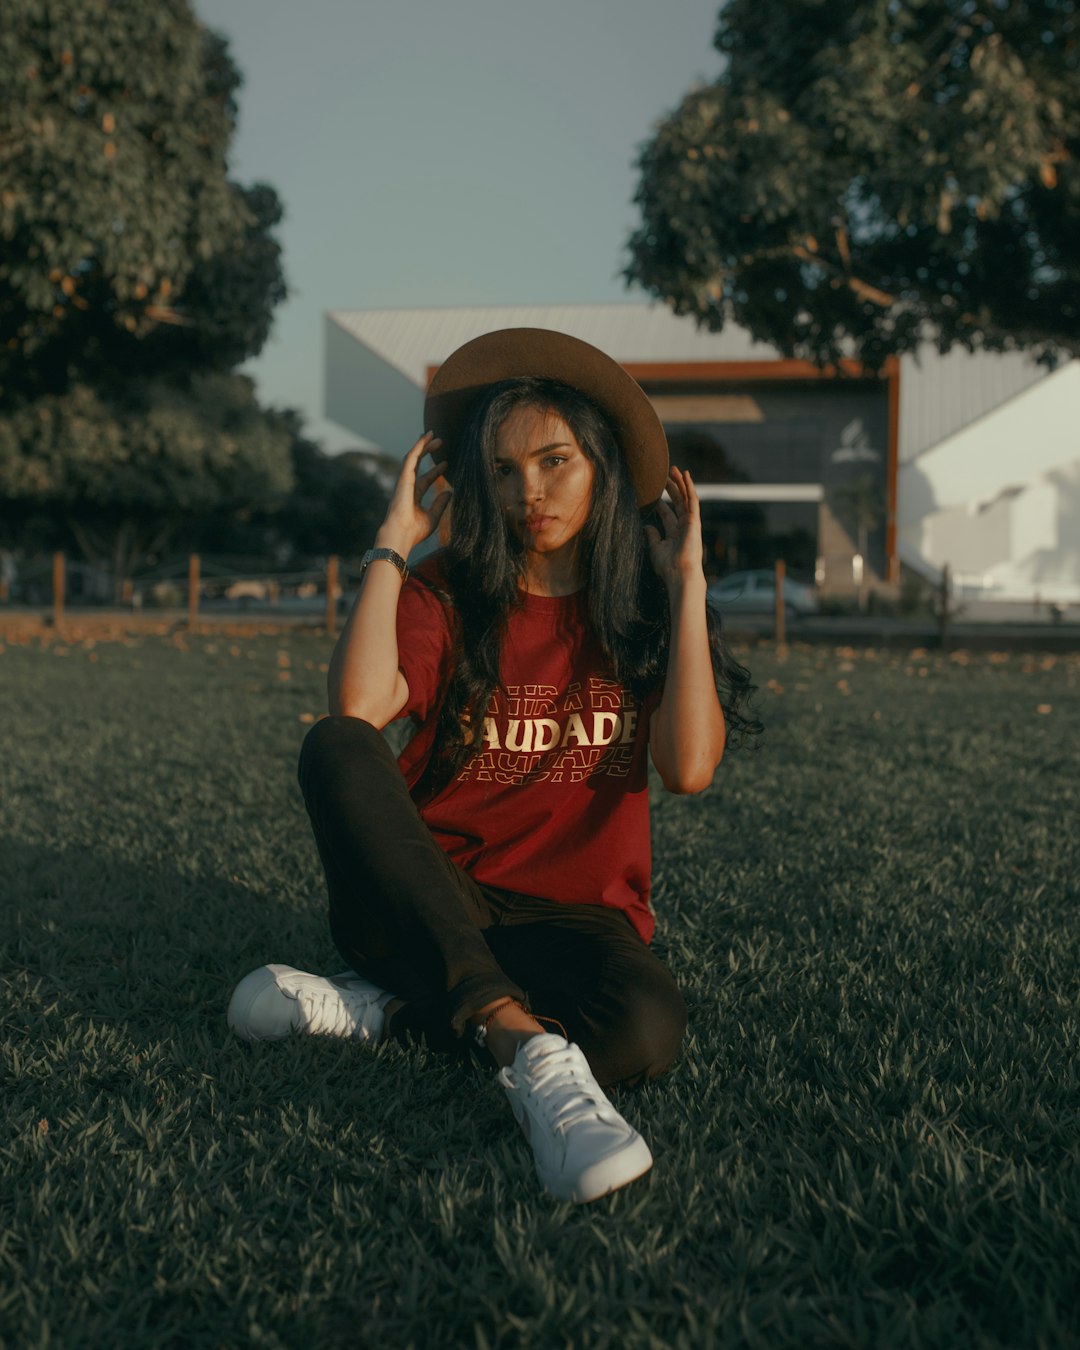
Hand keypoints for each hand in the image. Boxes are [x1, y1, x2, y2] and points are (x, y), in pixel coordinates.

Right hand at [376, 432, 451, 554]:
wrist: (401, 535)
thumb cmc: (414, 531)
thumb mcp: (433, 517)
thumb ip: (440, 504)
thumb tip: (449, 493)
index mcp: (413, 497)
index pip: (425, 480)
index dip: (436, 471)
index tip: (447, 463)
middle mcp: (407, 487)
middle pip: (417, 465)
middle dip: (428, 452)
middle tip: (441, 442)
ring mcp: (404, 481)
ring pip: (413, 457)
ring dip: (423, 445)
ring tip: (433, 434)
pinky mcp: (403, 477)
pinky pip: (411, 457)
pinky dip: (418, 446)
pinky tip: (426, 437)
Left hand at [644, 465, 703, 590]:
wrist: (680, 573)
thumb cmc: (668, 566)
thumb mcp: (655, 549)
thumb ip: (652, 536)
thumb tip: (646, 526)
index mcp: (675, 533)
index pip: (668, 514)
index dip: (661, 503)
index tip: (654, 493)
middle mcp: (684, 526)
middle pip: (677, 503)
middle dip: (672, 489)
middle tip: (665, 475)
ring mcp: (690, 522)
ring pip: (685, 498)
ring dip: (681, 483)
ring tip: (675, 469)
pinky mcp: (694, 520)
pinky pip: (692, 500)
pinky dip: (689, 487)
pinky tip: (685, 475)